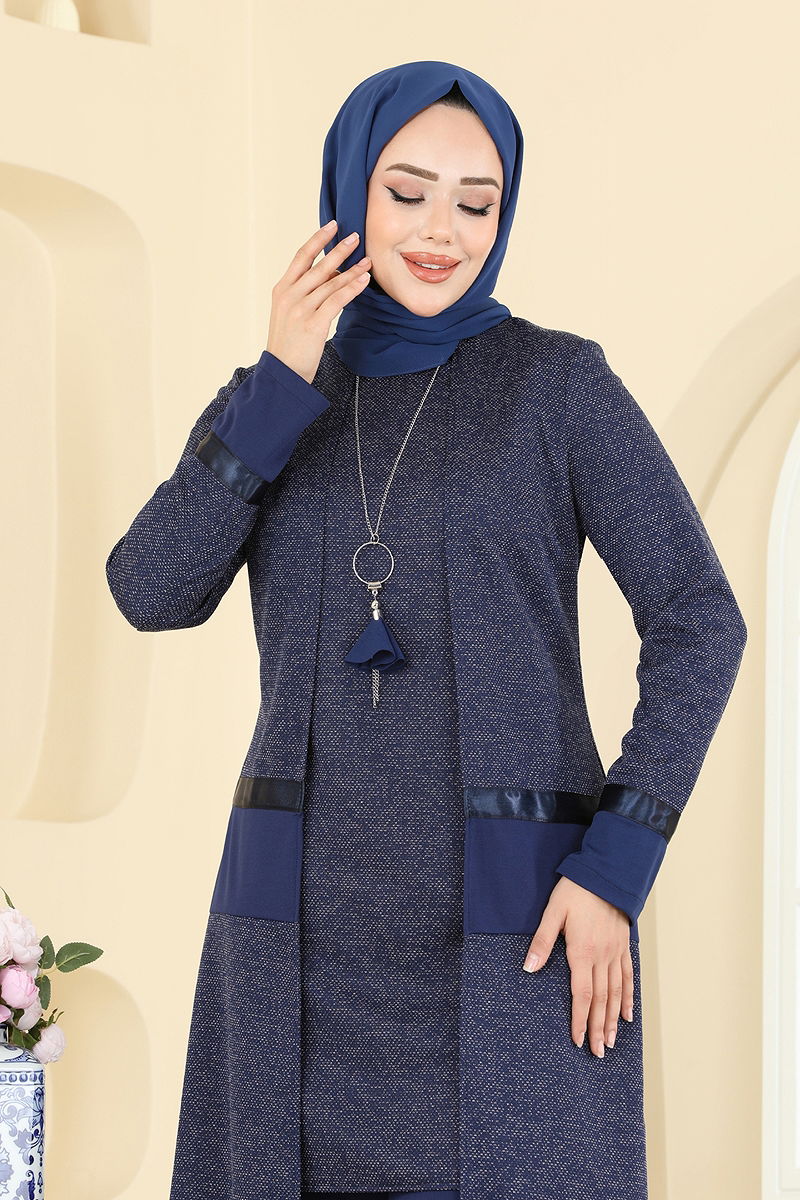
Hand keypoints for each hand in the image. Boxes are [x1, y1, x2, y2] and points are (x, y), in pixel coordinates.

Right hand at [266, 219, 370, 385]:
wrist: (283, 372)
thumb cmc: (289, 344)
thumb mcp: (290, 313)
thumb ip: (306, 293)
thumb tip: (331, 274)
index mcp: (282, 289)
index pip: (301, 256)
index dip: (317, 239)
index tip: (332, 226)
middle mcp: (289, 295)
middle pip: (318, 265)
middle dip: (339, 249)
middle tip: (356, 236)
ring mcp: (300, 309)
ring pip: (330, 282)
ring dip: (351, 269)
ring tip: (367, 261)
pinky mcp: (313, 324)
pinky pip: (337, 300)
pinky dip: (352, 288)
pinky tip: (363, 280)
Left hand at [522, 876, 634, 1056]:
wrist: (607, 873)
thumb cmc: (576, 891)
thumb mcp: (554, 912)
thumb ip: (542, 941)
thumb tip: (529, 967)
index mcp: (582, 952)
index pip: (581, 994)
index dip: (579, 1019)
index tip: (578, 1041)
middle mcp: (602, 957)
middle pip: (601, 1000)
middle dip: (597, 1028)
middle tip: (598, 1052)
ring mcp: (616, 952)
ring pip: (616, 993)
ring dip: (613, 1020)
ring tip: (611, 1042)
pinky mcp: (624, 946)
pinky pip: (628, 976)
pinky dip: (629, 997)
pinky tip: (627, 1015)